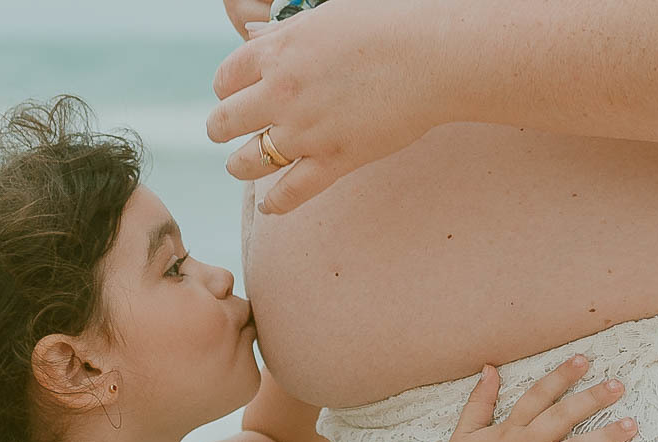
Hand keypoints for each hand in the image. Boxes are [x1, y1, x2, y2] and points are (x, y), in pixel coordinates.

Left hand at [207, 0, 458, 213]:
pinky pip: (289, 194)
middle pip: (223, 122)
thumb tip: (253, 39)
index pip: (225, 78)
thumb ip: (284, 32)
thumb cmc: (388, 22)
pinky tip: (269, 206)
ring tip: (242, 165)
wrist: (435, 54)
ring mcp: (305, 131)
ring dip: (239, 166)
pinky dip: (274, 204)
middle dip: (222, 128)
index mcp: (277, 52)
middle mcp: (281, 93)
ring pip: (246, 162)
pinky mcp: (333, 161)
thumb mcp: (325, 15)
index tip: (235, 94)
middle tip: (228, 132)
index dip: (226, 89)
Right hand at [438, 355, 635, 441]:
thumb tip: (489, 369)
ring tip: (631, 425)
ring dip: (604, 438)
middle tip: (618, 385)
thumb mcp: (464, 433)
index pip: (537, 397)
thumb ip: (479, 401)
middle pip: (561, 418)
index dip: (560, 377)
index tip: (584, 360)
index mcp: (508, 432)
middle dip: (591, 399)